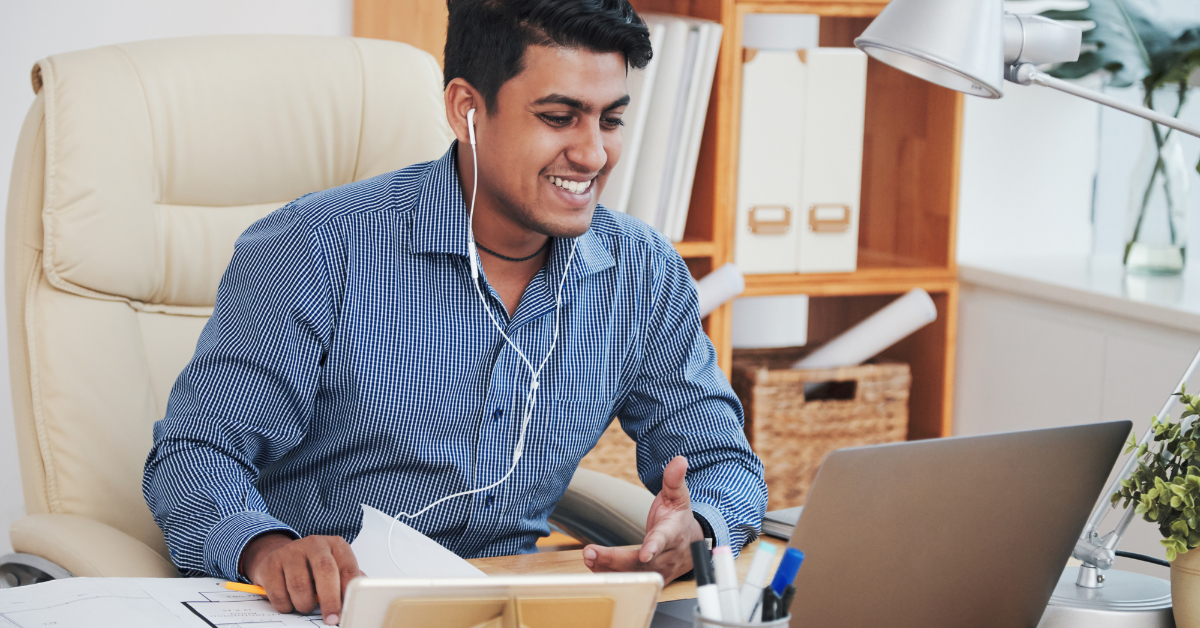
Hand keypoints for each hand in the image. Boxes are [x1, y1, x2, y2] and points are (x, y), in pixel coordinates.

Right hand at [240, 533, 363, 625]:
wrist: (281, 557)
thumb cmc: (313, 568)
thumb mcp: (335, 569)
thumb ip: (348, 582)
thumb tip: (360, 601)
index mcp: (336, 546)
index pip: (348, 569)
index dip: (349, 592)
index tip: (348, 611)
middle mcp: (314, 544)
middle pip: (325, 571)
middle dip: (330, 600)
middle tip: (330, 618)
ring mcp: (291, 551)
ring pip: (300, 585)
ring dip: (304, 604)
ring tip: (306, 607)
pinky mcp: (270, 563)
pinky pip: (278, 593)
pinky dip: (286, 605)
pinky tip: (290, 603)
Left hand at [582, 455, 703, 583]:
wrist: (690, 545)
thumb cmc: (678, 519)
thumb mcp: (678, 497)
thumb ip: (674, 480)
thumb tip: (679, 460)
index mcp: (673, 534)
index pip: (664, 541)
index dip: (654, 547)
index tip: (644, 554)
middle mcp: (666, 556)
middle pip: (640, 563)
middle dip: (615, 559)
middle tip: (590, 552)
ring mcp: (657, 571)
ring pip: (631, 575)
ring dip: (607, 568)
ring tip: (587, 556)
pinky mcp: (648, 579)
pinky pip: (628, 579)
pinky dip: (608, 573)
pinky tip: (592, 564)